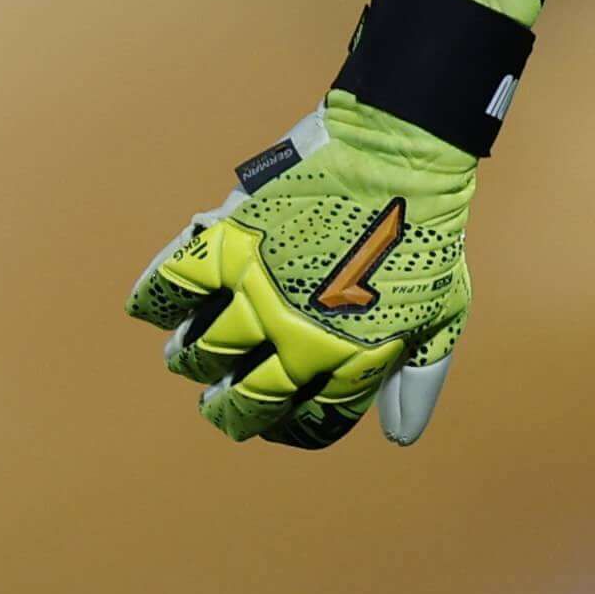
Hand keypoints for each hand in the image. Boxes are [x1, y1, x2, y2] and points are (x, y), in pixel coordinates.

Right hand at [127, 102, 479, 446]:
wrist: (404, 157)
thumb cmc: (428, 234)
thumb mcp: (441, 316)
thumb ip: (416, 380)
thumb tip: (398, 436)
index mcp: (349, 364)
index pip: (304, 424)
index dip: (285, 428)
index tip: (275, 418)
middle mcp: (298, 340)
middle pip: (243, 403)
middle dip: (227, 409)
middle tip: (217, 401)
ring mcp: (260, 291)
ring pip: (200, 352)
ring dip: (189, 358)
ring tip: (186, 352)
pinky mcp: (233, 242)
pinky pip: (173, 283)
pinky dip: (154, 297)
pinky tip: (153, 305)